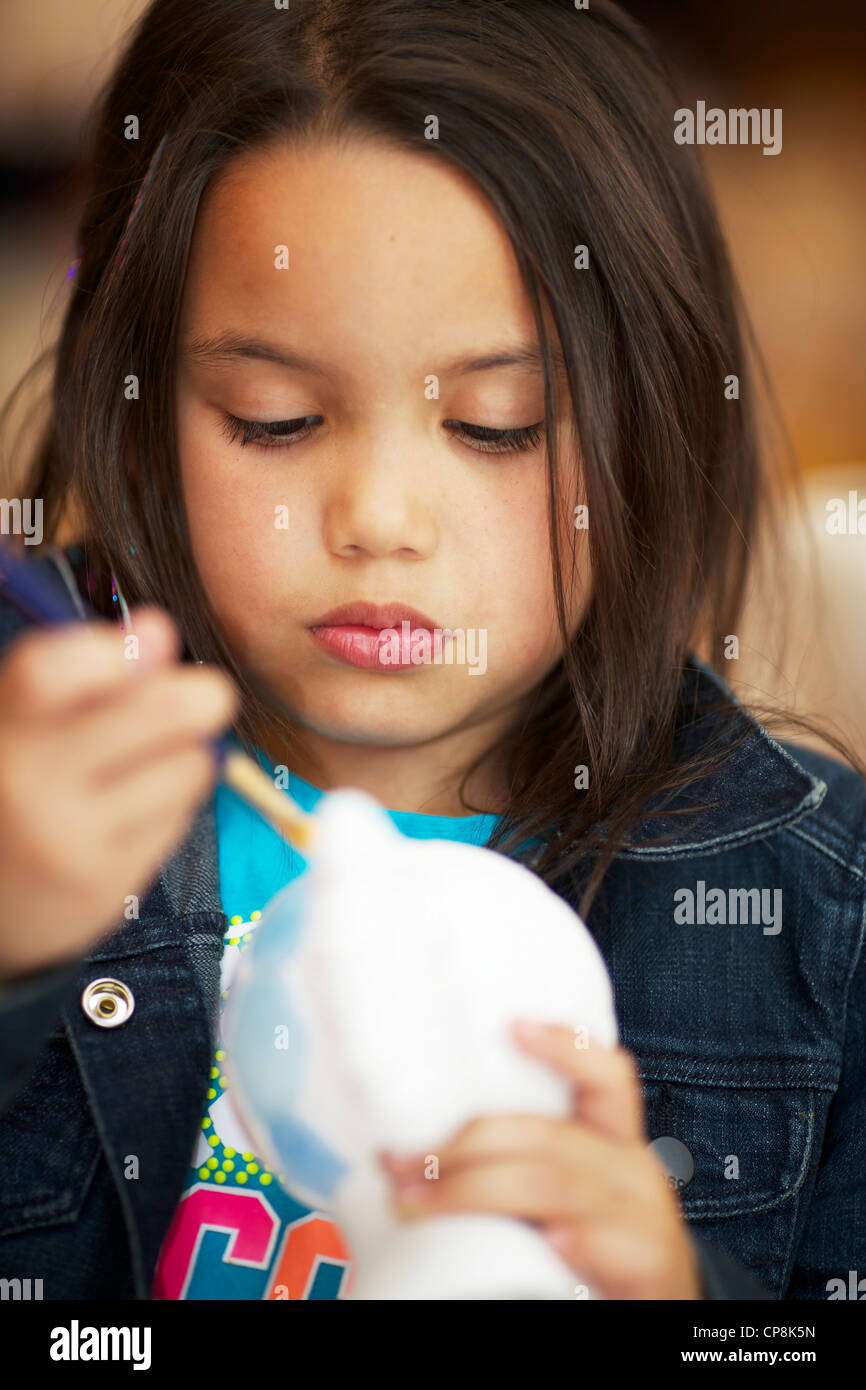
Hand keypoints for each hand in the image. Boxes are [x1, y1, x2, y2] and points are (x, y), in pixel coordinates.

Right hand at [0, 607, 237, 978]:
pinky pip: (180, 817)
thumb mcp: (27, 717)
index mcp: (4, 725)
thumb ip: (85, 670)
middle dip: (199, 695)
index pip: (52, 671)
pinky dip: (173, 804)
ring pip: (188, 765)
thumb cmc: (17, 781)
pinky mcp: (106, 883)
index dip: (116, 649)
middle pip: (162, 711)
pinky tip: (135, 810)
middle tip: (203, 696)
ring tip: (148, 762)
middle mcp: (27, 782)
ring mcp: (69, 838)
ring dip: (185, 755)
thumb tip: (160, 629)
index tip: (153, 638)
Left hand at [381, 1021, 701, 1299]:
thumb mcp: (567, 1193)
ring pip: (551, 1183)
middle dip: (461, 1144)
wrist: (661, 1312)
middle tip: (397, 1163)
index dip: (565, 1046)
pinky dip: (574, 1239)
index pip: (604, 1077)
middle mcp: (632, 1169)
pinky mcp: (647, 1264)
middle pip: (545, 1134)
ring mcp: (643, 1217)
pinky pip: (604, 1244)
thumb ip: (518, 1163)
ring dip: (471, 1191)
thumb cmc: (596, 1244)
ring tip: (416, 1204)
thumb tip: (412, 1153)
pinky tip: (550, 1242)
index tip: (512, 1024)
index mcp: (613, 1141)